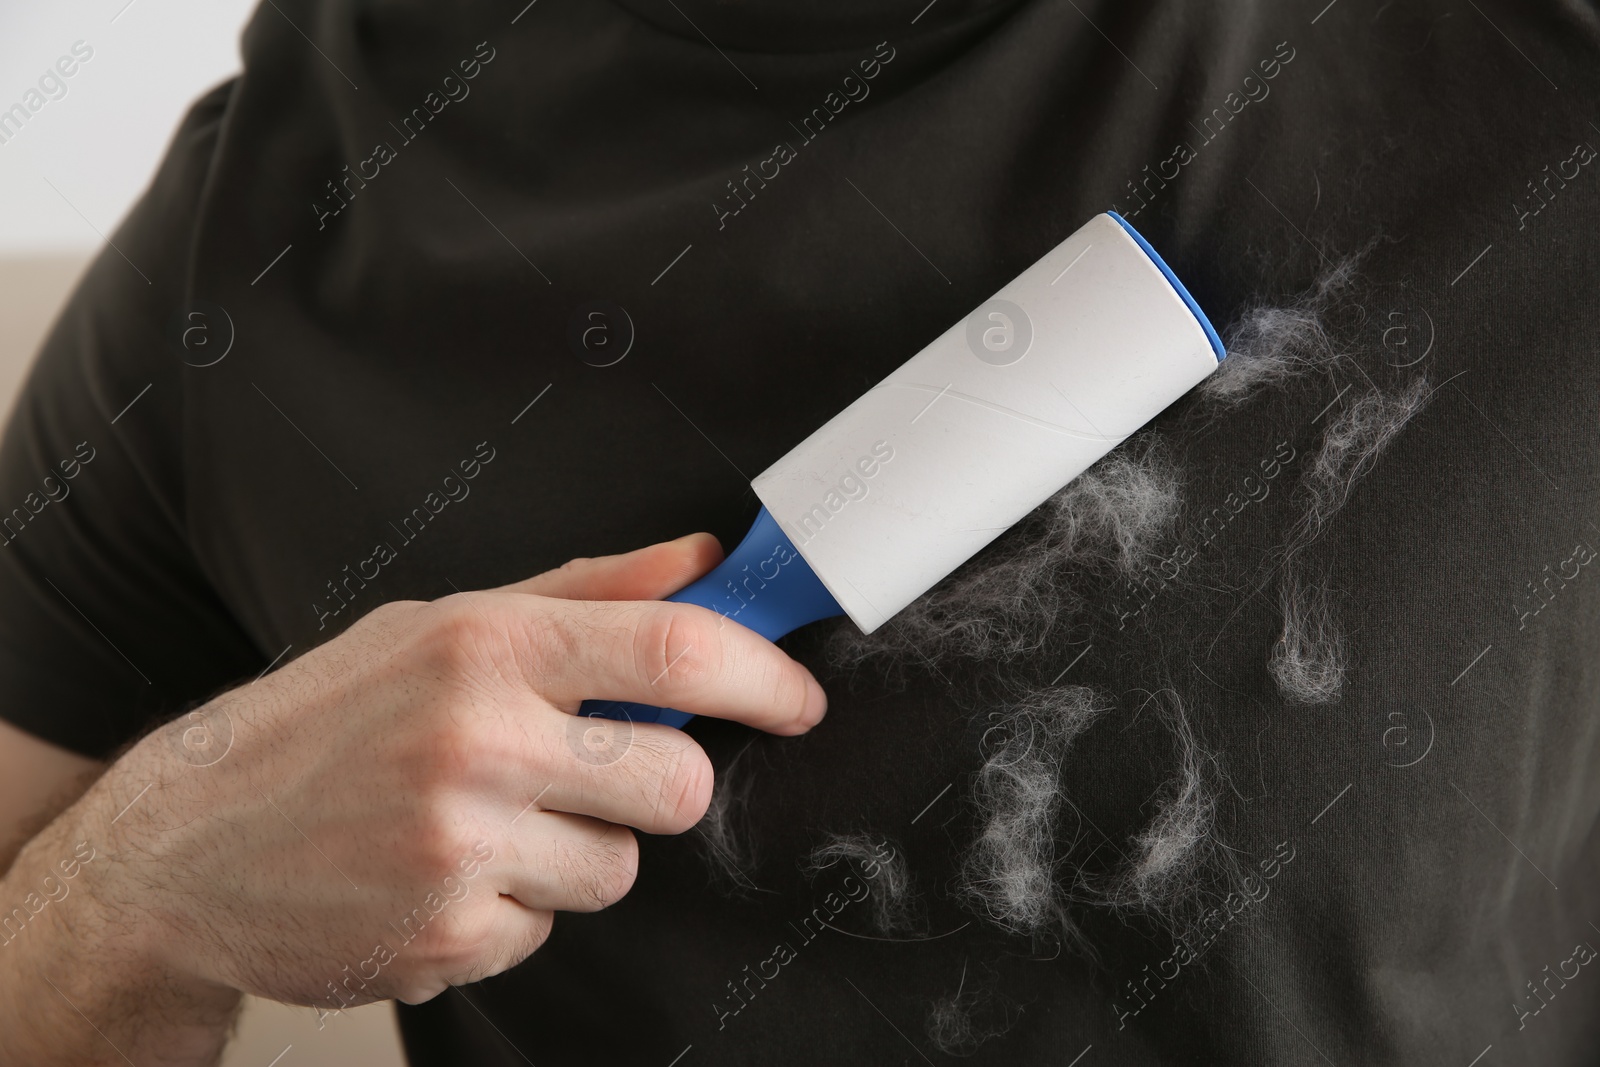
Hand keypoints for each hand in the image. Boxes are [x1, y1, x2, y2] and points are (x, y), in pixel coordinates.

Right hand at [62, 533, 826, 1015]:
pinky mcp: (446, 937)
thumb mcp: (441, 626)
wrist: (183, 845)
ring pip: (621, 868)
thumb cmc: (321, 721)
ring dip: (579, 853)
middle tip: (594, 773)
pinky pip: (549, 930)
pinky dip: (515, 909)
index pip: (671, 649)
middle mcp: (475, 741)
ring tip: (487, 823)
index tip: (799, 697)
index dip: (762, 676)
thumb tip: (701, 562)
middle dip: (662, 783)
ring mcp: (460, 848)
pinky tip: (442, 875)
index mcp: (482, 646)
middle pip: (678, 781)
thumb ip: (584, 592)